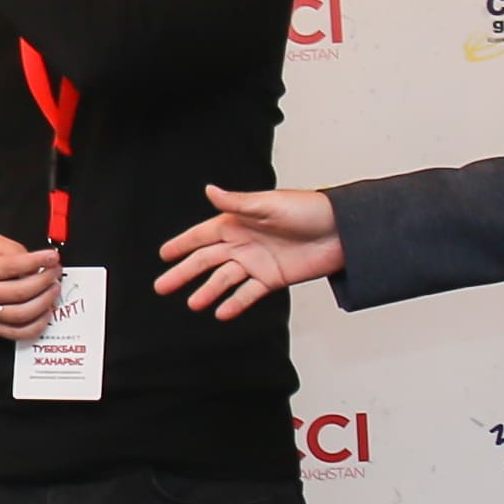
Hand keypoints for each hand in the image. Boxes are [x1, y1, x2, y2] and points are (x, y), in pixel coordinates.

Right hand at [0, 233, 65, 339]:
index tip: (52, 257)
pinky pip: (17, 333)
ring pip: (22, 314)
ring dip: (45, 302)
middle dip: (45, 281)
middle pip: (21, 292)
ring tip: (54, 289)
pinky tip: (46, 313)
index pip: (13, 267)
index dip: (38, 261)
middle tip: (55, 271)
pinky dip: (36, 326)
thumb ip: (10, 249)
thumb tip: (35, 262)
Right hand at [157, 183, 341, 317]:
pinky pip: (248, 293)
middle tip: (162, 286)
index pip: (202, 235)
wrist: (341, 232)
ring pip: (224, 279)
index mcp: (238, 222)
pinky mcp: (272, 278)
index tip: (164, 254)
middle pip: (207, 261)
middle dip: (183, 273)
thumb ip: (237, 203)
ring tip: (193, 303)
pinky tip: (221, 312)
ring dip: (208, 291)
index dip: (182, 244)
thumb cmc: (308, 210)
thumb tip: (210, 191)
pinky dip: (235, 303)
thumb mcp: (269, 204)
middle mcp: (243, 243)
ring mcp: (256, 262)